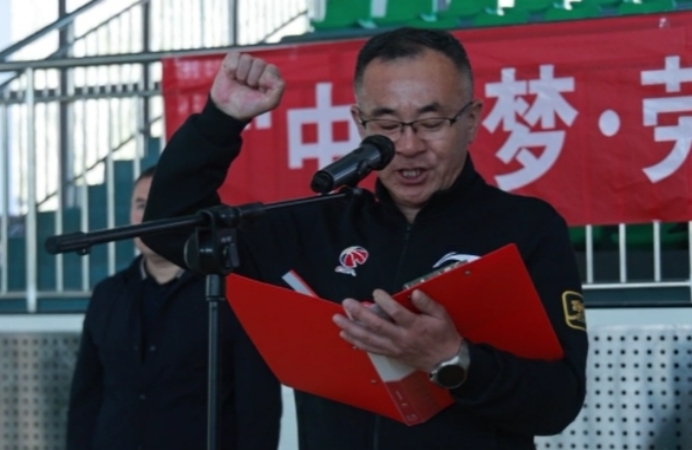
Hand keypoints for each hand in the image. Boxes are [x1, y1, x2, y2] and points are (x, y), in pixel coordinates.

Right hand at [210, 51, 285, 119]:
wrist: (229, 109)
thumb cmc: (250, 105)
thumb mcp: (270, 102)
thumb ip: (278, 88)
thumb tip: (271, 74)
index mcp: (271, 75)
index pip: (271, 69)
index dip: (264, 81)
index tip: (259, 91)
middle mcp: (260, 66)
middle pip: (259, 63)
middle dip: (252, 79)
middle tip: (248, 88)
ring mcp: (247, 62)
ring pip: (247, 59)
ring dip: (242, 75)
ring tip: (240, 83)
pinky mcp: (233, 59)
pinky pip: (234, 56)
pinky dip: (232, 69)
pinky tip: (232, 76)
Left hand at [333, 289, 463, 372]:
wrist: (446, 362)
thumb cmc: (443, 335)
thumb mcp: (441, 315)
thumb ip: (427, 303)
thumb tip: (415, 293)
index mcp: (415, 326)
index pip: (397, 313)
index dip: (385, 302)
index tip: (376, 292)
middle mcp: (401, 338)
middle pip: (377, 326)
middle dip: (359, 314)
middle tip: (346, 303)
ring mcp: (394, 348)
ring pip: (369, 339)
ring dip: (352, 329)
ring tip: (338, 319)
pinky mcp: (391, 354)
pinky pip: (371, 349)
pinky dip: (357, 342)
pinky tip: (346, 335)